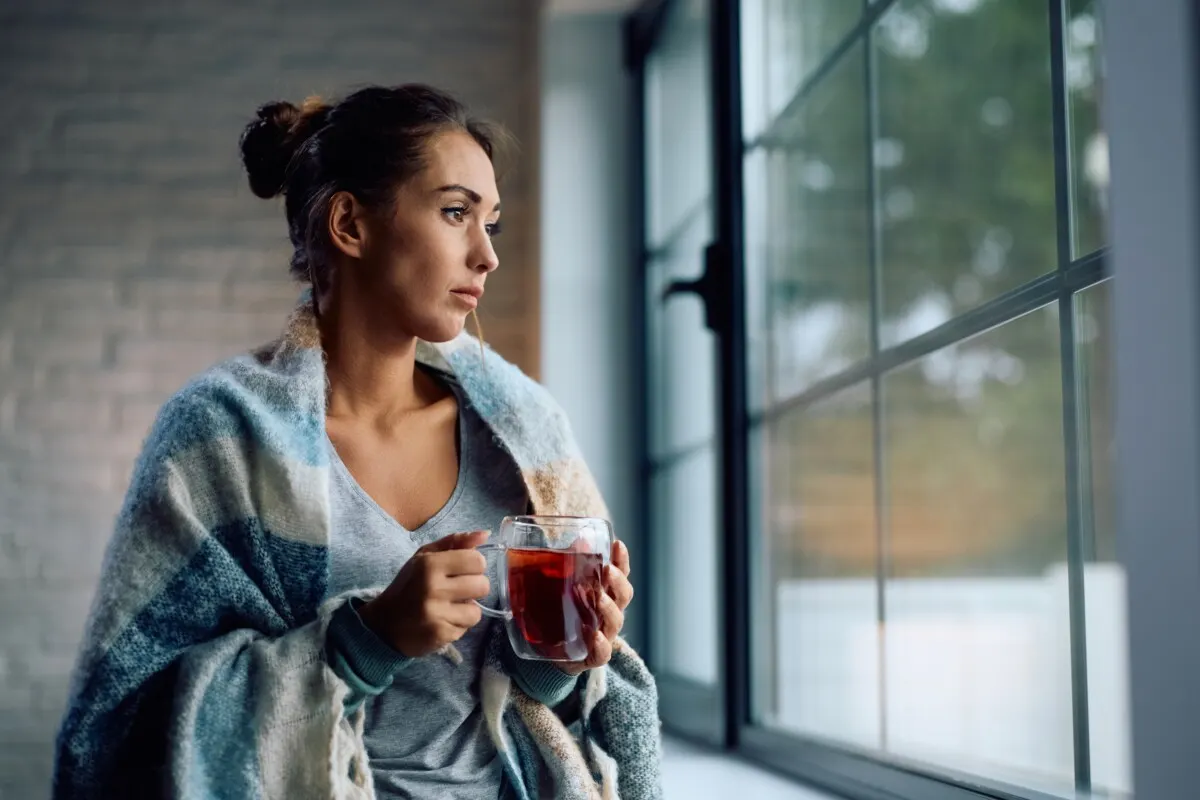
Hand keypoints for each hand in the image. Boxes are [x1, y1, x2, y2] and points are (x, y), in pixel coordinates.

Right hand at [358, 530, 490, 657]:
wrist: (383, 624)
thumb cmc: (408, 586)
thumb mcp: (424, 557)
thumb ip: (455, 542)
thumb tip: (485, 534)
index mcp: (429, 564)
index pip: (477, 561)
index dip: (475, 566)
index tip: (463, 571)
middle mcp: (433, 588)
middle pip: (482, 586)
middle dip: (474, 588)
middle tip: (457, 591)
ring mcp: (436, 613)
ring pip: (476, 611)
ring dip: (467, 610)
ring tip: (450, 608)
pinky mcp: (440, 635)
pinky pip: (466, 628)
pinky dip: (457, 625)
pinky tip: (442, 621)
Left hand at [559, 540, 634, 675]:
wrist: (552, 653)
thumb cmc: (564, 613)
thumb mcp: (563, 587)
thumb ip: (571, 565)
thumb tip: (578, 539)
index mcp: (605, 592)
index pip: (619, 574)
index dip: (621, 560)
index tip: (618, 544)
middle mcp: (609, 612)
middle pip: (623, 595)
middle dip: (618, 581)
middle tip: (607, 570)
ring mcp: (604, 634)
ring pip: (615, 621)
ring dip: (609, 608)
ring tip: (599, 599)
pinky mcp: (593, 656)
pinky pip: (603, 652)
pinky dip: (601, 644)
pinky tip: (594, 635)